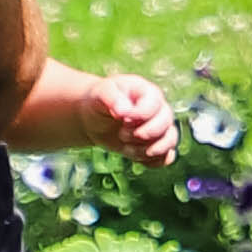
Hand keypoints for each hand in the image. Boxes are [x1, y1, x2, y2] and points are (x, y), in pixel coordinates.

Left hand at [0, 61, 178, 163]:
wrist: (83, 116)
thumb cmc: (88, 102)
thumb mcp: (95, 98)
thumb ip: (107, 99)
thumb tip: (120, 109)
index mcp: (142, 91)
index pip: (157, 105)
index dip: (142, 119)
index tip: (122, 126)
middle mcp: (152, 107)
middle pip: (167, 124)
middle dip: (146, 136)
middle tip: (123, 140)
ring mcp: (152, 126)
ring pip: (168, 141)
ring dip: (150, 149)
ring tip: (128, 150)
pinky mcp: (148, 144)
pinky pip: (165, 156)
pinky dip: (155, 160)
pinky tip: (137, 160)